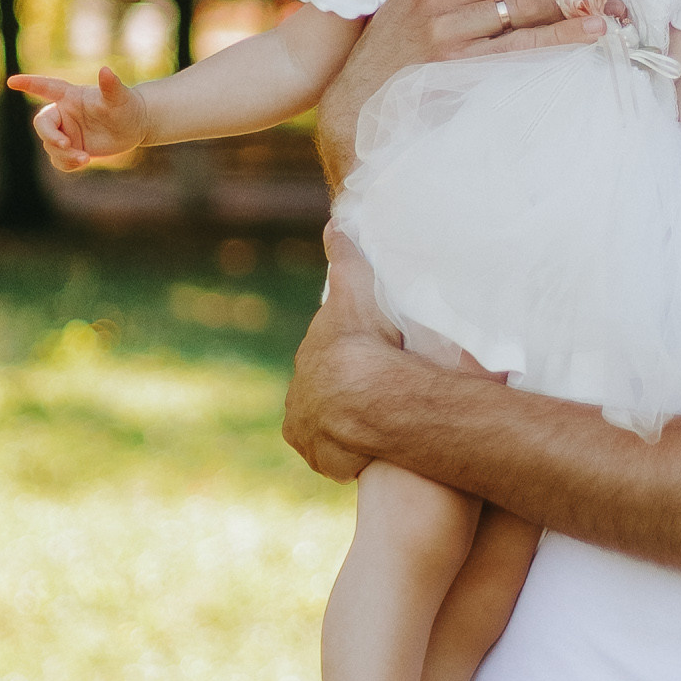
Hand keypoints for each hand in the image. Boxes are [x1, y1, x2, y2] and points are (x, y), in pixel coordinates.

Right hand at [7, 63, 147, 169]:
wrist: (133, 126)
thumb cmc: (126, 105)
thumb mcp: (119, 97)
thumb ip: (110, 85)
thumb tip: (106, 70)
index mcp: (70, 96)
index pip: (46, 87)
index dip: (29, 84)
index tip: (12, 81)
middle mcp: (64, 113)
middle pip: (42, 125)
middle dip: (50, 136)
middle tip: (66, 144)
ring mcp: (65, 132)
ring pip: (50, 146)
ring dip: (64, 154)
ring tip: (85, 158)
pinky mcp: (70, 149)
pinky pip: (58, 160)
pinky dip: (67, 163)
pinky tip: (83, 162)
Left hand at [282, 232, 401, 481]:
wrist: (370, 396)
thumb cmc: (369, 338)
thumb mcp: (357, 288)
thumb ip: (345, 256)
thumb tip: (333, 223)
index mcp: (311, 356)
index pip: (327, 354)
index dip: (347, 353)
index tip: (366, 353)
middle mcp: (301, 392)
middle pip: (325, 389)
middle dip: (345, 388)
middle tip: (380, 386)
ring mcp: (308, 428)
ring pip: (328, 423)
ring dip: (346, 423)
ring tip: (378, 422)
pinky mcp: (321, 457)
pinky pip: (335, 456)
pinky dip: (350, 452)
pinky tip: (371, 447)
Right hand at [316, 0, 627, 184]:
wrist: (353, 104)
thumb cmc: (394, 56)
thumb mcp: (419, 6)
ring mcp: (447, 27)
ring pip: (527, 2)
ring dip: (579, 2)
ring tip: (615, 5)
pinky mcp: (455, 63)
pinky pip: (520, 44)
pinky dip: (561, 36)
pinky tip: (590, 33)